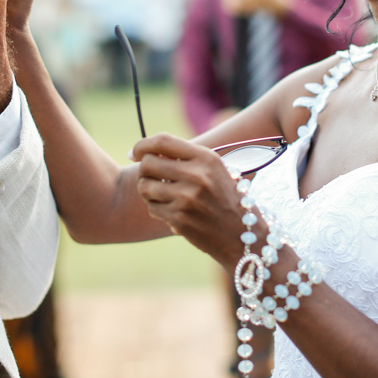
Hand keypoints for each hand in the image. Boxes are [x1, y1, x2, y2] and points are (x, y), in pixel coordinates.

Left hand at [131, 134, 244, 269]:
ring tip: (161, 195)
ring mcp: (187, 198)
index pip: (163, 141)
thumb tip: (145, 152)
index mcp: (206, 158)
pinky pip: (151, 207)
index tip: (135, 152)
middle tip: (150, 178)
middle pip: (148, 163)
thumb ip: (185, 158)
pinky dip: (156, 208)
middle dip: (144, 170)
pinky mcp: (180, 219)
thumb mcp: (214, 170)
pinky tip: (171, 211)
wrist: (243, 235)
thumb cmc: (225, 199)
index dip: (143, 145)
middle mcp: (197, 176)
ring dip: (147, 190)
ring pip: (144, 186)